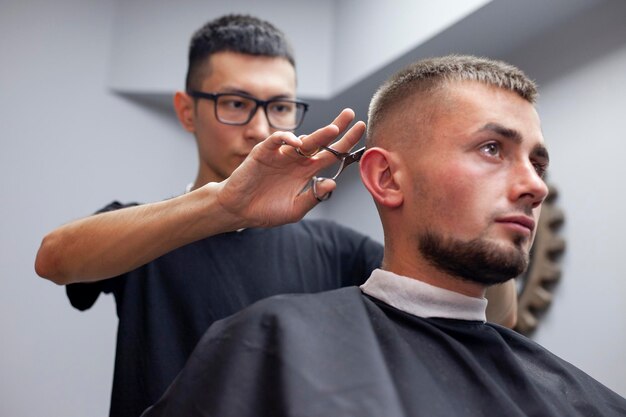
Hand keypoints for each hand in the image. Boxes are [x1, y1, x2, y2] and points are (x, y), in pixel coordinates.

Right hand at [213, 108, 365, 227]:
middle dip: (337, 127)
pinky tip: (297, 142)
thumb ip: (314, 197)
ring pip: (302, 139)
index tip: (360, 132)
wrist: (238, 211)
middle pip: (321, 140)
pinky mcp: (263, 153)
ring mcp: (280, 154)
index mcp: (306, 171)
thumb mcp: (295, 209)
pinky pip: (276, 140)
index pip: (331, 154)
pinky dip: (286, 138)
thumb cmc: (266, 210)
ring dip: (318, 134)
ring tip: (333, 130)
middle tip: (351, 115)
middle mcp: (296, 160)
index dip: (346, 143)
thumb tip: (333, 183)